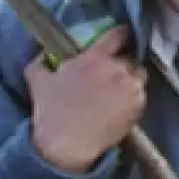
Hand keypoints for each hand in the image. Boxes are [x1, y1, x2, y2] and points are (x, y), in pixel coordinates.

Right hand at [26, 26, 146, 173]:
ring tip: (116, 95)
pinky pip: (141, 95)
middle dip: (122, 65)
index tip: (122, 37)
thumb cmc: (51, 112)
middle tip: (110, 78)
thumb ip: (40, 62)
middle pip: (130, 58)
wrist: (66, 144)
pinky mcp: (139, 104)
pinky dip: (133, 99)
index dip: (121, 34)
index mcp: (95, 58)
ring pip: (138, 76)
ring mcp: (131, 86)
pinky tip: (119, 108)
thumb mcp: (38, 81)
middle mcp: (117, 68)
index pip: (118, 34)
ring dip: (130, 82)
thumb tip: (43, 54)